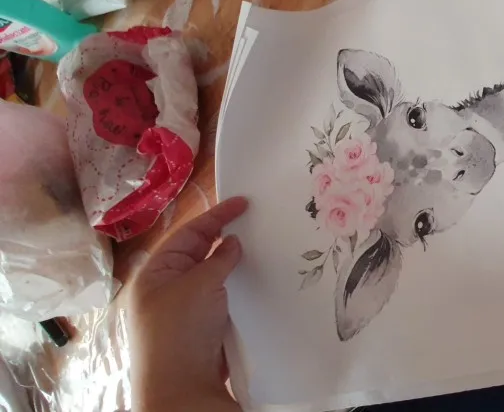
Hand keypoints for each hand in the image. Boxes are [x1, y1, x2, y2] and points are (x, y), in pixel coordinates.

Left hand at [129, 197, 247, 411]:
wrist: (182, 387)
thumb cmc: (180, 331)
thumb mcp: (198, 285)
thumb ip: (218, 260)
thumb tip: (232, 243)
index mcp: (154, 273)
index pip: (187, 234)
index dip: (215, 216)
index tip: (243, 202)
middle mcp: (167, 288)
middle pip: (199, 253)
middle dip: (225, 237)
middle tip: (256, 221)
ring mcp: (186, 309)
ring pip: (214, 276)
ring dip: (234, 263)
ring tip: (262, 247)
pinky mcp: (205, 326)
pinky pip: (223, 297)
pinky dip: (239, 286)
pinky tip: (258, 280)